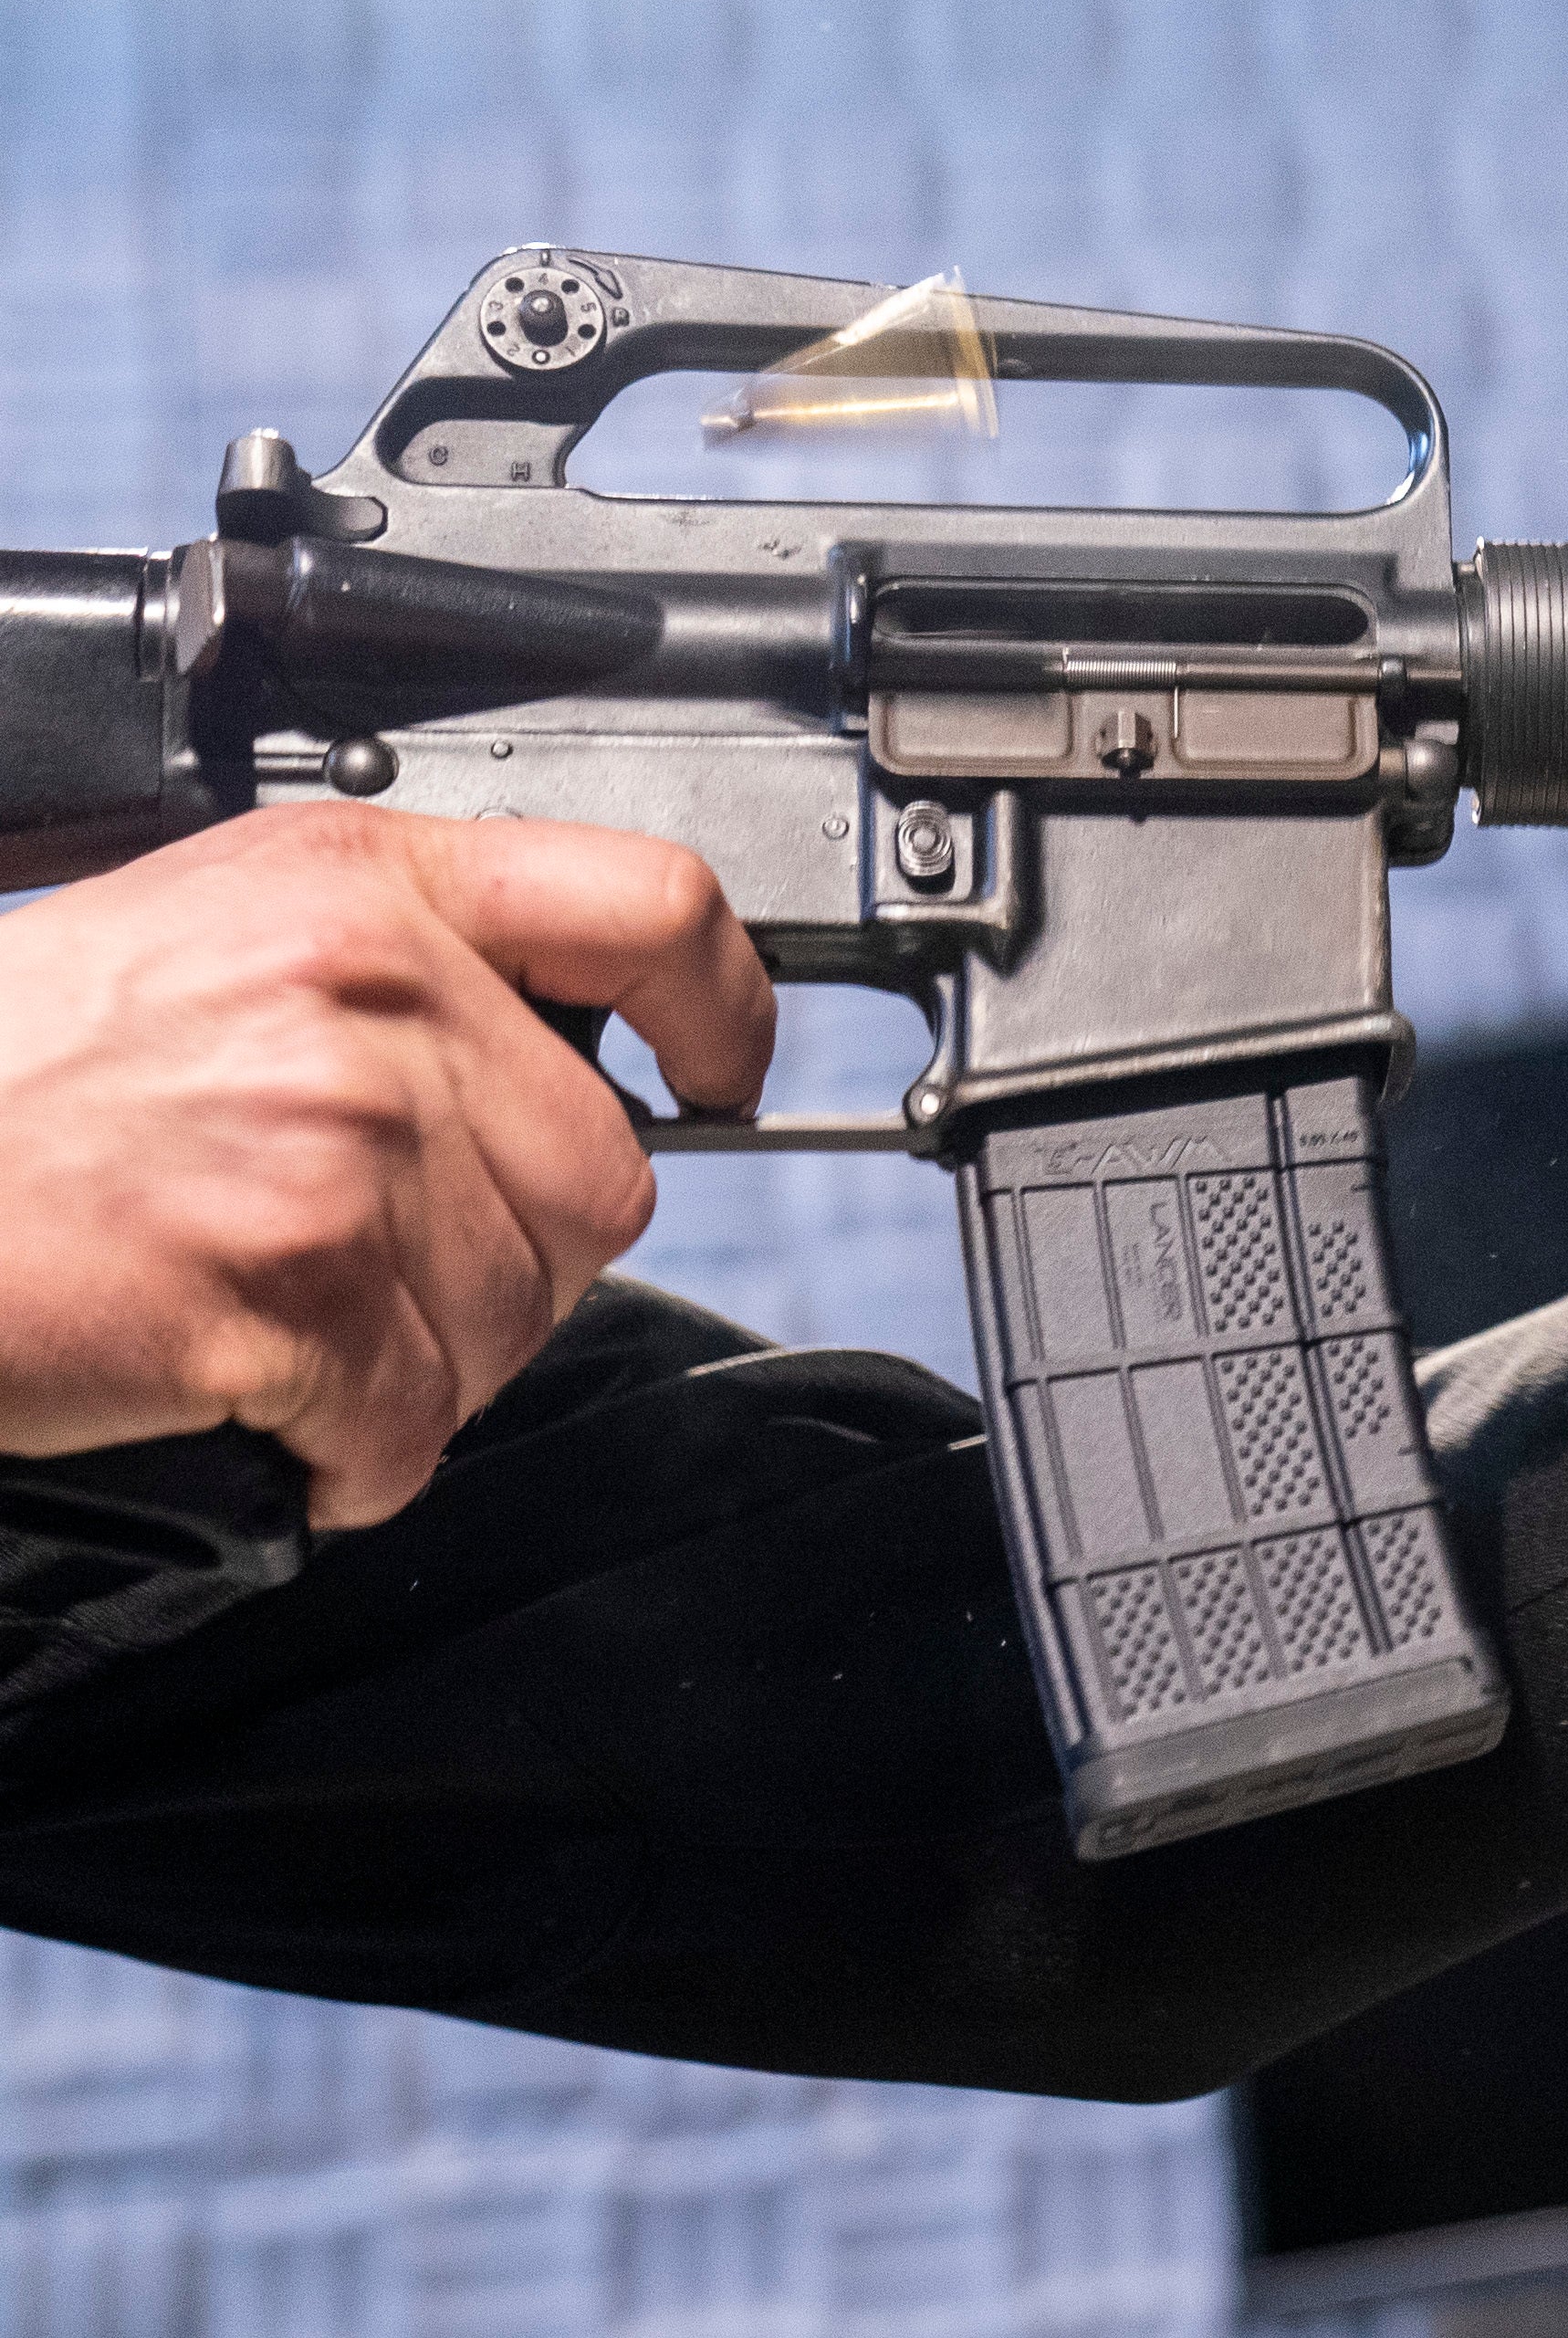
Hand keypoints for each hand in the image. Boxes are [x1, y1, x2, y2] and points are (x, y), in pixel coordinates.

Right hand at [0, 807, 774, 1526]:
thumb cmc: (0, 1092)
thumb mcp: (201, 944)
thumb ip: (386, 975)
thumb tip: (539, 1060)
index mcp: (355, 884)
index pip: (646, 903)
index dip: (723, 1002)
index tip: (725, 1069)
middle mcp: (369, 989)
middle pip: (601, 1170)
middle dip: (513, 1265)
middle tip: (383, 1288)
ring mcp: (334, 1132)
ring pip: (517, 1307)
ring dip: (425, 1366)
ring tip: (291, 1340)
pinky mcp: (288, 1277)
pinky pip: (414, 1413)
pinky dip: (355, 1453)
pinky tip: (267, 1416)